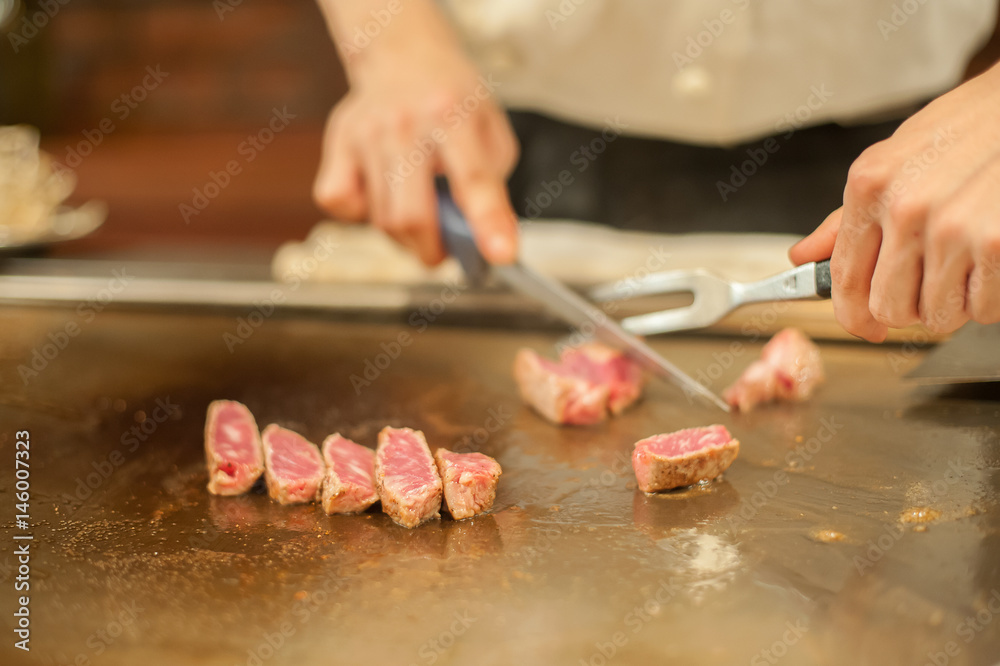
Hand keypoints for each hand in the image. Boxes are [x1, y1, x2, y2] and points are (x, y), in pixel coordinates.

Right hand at [313, 5, 518, 265]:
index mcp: (453, 115)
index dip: (488, 222)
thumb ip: (490, 185)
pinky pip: (340, 203)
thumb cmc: (452, 99)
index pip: (474, 179)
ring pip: (380, 219)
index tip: (502, 255)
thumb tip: (483, 240)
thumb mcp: (491, 130)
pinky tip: (380, 194)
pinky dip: (361, 214)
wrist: (403, 54)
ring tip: (420, 215)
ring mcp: (366, 133)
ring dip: (405, 236)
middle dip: (432, 250)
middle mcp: (405, 124)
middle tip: (444, 251)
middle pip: (413, 216)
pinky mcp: (339, 142)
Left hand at [790, 62, 999, 340]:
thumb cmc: (968, 127)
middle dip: (911, 306)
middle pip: (890, 308)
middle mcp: (905, 209)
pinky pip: (983, 311)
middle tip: (932, 280)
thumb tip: (803, 256)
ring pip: (937, 316)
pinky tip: (993, 262)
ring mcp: (952, 229)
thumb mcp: (894, 160)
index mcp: (871, 187)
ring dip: (953, 302)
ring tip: (967, 261)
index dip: (853, 316)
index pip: (845, 278)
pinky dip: (990, 298)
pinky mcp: (996, 244)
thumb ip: (847, 217)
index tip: (864, 327)